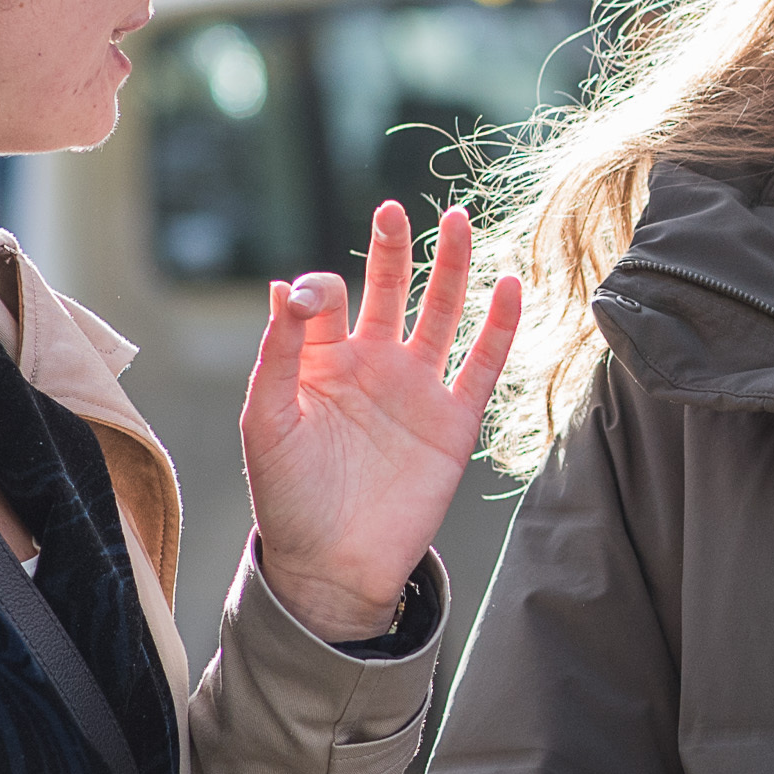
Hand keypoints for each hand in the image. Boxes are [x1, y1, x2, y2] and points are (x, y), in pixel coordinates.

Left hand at [243, 200, 524, 641]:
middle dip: (392, 248)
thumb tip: (284, 284)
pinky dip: (498, 326)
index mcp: (320, 361)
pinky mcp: (452, 422)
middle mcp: (371, 365)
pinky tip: (507, 284)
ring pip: (441, 314)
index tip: (309, 303)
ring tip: (459, 221)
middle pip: (389, 289)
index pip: (328, 299)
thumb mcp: (266, 419)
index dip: (319, 289)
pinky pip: (482, 364)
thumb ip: (279, 353)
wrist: (332, 564)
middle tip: (393, 209)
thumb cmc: (287, 495)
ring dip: (450, 269)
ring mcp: (415, 390)